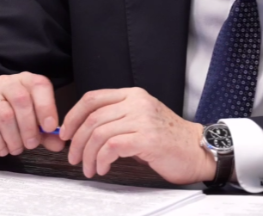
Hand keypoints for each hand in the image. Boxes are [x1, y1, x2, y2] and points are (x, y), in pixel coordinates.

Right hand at [0, 72, 64, 156]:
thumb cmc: (12, 120)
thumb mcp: (32, 125)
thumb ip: (47, 133)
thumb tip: (60, 144)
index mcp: (26, 81)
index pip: (39, 85)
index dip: (46, 106)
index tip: (50, 127)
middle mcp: (7, 83)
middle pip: (21, 99)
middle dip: (29, 126)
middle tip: (32, 144)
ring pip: (4, 113)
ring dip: (13, 136)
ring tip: (17, 149)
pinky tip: (2, 150)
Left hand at [59, 87, 215, 183]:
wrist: (197, 150)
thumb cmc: (169, 139)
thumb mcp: (141, 120)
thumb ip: (117, 118)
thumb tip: (83, 131)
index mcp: (134, 95)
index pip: (93, 98)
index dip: (73, 116)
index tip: (65, 133)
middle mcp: (137, 102)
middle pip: (92, 117)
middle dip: (77, 141)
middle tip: (74, 157)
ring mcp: (143, 119)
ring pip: (99, 133)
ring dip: (88, 155)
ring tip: (90, 168)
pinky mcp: (147, 138)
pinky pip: (112, 147)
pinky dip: (101, 160)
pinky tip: (102, 168)